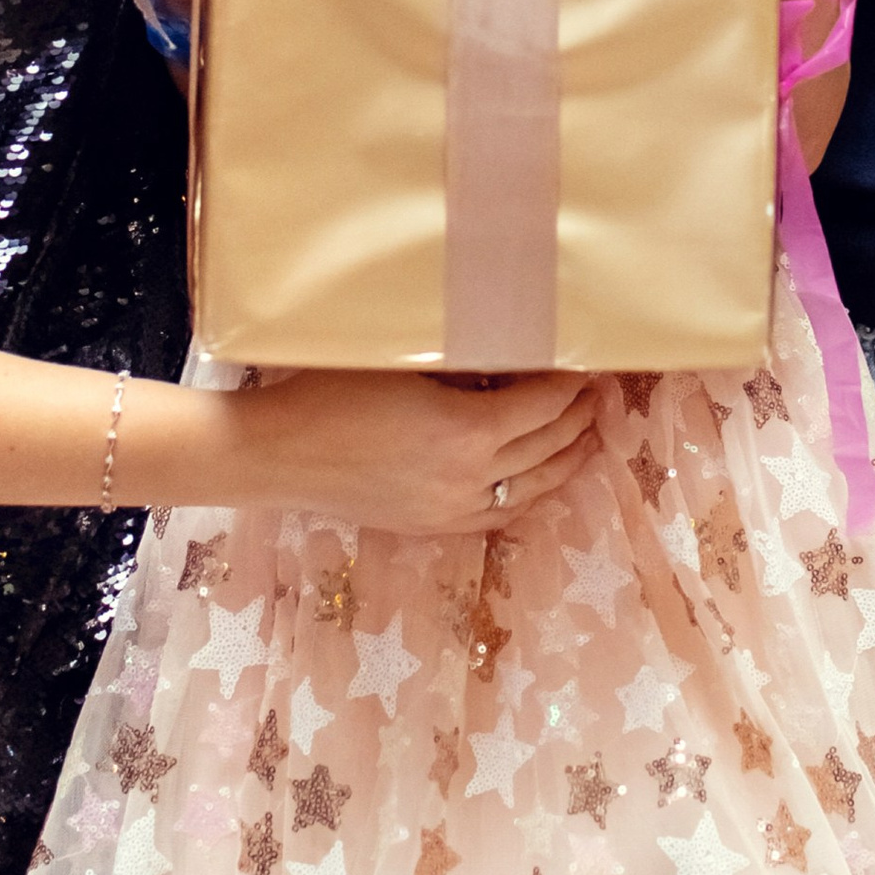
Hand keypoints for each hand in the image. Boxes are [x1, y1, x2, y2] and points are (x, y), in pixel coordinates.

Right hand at [214, 368, 598, 535]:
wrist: (277, 453)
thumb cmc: (329, 390)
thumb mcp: (401, 360)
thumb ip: (459, 360)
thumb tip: (506, 346)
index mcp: (466, 431)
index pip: (544, 406)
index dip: (571, 383)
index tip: (587, 361)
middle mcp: (470, 479)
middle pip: (548, 448)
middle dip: (579, 418)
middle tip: (597, 392)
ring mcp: (450, 510)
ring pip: (532, 489)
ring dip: (566, 461)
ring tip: (587, 437)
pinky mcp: (429, 527)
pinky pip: (499, 515)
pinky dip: (529, 494)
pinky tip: (538, 481)